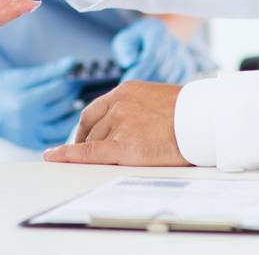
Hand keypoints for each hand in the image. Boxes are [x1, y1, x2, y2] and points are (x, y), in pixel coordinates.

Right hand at [0, 59, 82, 150]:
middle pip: (62, 107)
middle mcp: (27, 122)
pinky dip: (62, 129)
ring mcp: (27, 136)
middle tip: (78, 84)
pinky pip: (52, 139)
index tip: (77, 73)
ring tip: (75, 101)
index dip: (71, 80)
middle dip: (73, 94)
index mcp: (24, 102)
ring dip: (72, 113)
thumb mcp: (21, 76)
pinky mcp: (27, 143)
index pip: (58, 90)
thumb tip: (73, 64)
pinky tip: (65, 117)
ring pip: (62, 126)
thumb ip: (49, 72)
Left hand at [43, 81, 189, 166]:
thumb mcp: (158, 100)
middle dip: (86, 143)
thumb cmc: (190, 114)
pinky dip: (69, 155)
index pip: (94, 110)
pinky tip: (54, 158)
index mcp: (126, 92)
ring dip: (92, 154)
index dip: (85, 127)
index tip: (79, 137)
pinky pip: (90, 153)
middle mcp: (118, 105)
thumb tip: (134, 124)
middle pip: (92, 128)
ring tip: (96, 166)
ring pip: (94, 142)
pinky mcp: (124, 146)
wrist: (203, 120)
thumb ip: (138, 109)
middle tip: (82, 156)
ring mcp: (120, 124)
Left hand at [112, 18, 196, 85]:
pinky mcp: (188, 67)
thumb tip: (130, 61)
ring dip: (155, 90)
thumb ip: (125, 49)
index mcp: (158, 33)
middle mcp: (174, 43)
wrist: (156, 37)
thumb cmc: (136, 42)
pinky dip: (166, 91)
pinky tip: (154, 93)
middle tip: (131, 92)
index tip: (127, 82)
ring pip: (171, 79)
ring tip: (140, 93)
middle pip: (162, 69)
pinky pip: (179, 83)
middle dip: (145, 83)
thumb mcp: (125, 40)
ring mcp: (183, 55)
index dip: (140, 71)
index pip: (152, 56)